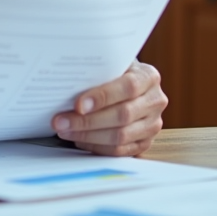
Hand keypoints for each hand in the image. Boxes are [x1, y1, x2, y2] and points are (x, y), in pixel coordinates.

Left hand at [50, 60, 166, 156]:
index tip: (78, 104)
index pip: (128, 87)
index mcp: (149, 76)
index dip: (103, 97)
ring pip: (120, 137)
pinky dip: (97, 147)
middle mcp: (155, 101)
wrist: (131, 85)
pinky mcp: (145, 143)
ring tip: (65, 131)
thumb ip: (98, 71)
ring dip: (88, 136)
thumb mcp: (111, 64)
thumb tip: (68, 82)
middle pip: (123, 115)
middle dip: (87, 121)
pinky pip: (120, 151)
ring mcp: (153, 124)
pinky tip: (79, 140)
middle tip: (61, 121)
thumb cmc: (115, 73)